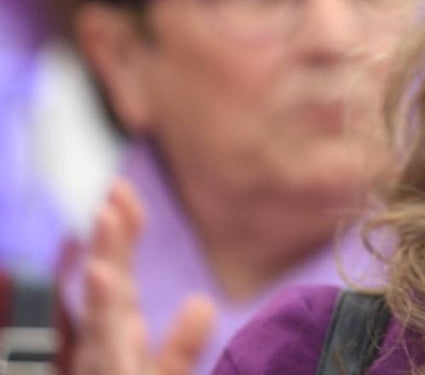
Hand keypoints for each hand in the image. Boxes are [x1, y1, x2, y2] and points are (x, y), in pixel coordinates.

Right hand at [72, 179, 216, 374]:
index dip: (120, 236)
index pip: (117, 279)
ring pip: (99, 333)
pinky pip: (112, 364)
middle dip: (105, 249)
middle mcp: (100, 353)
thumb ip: (178, 346)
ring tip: (104, 255)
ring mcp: (104, 371)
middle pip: (104, 295)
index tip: (122, 191)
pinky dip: (122, 335)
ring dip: (101, 293)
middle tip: (108, 201)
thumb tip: (199, 302)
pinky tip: (108, 300)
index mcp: (112, 341)